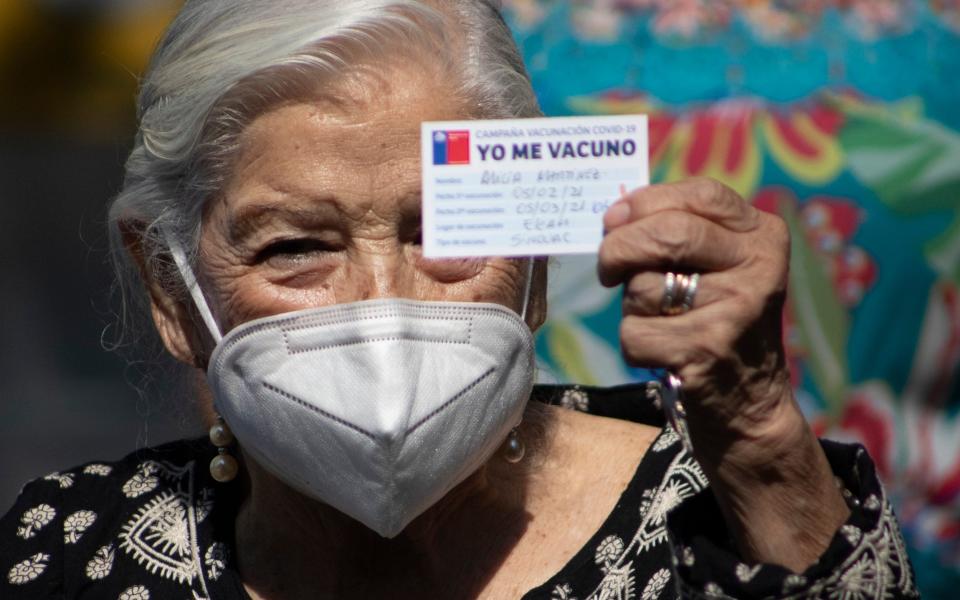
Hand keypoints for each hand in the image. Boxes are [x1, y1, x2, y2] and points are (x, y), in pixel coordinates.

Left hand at [599, 177, 791, 446]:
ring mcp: (736, 310)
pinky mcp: (707, 351)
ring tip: (660, 323)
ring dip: (631, 307)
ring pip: (643, 287)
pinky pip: (634, 333)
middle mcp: (758, 268)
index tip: (614, 218)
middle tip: (607, 268)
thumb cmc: (716, 323)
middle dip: (618, 248)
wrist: (750, 407)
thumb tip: (612, 216)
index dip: (647, 201)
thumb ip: (680, 234)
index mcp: (763, 237)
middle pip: (667, 233)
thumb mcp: (720, 269)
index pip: (700, 195)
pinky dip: (633, 346)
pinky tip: (662, 354)